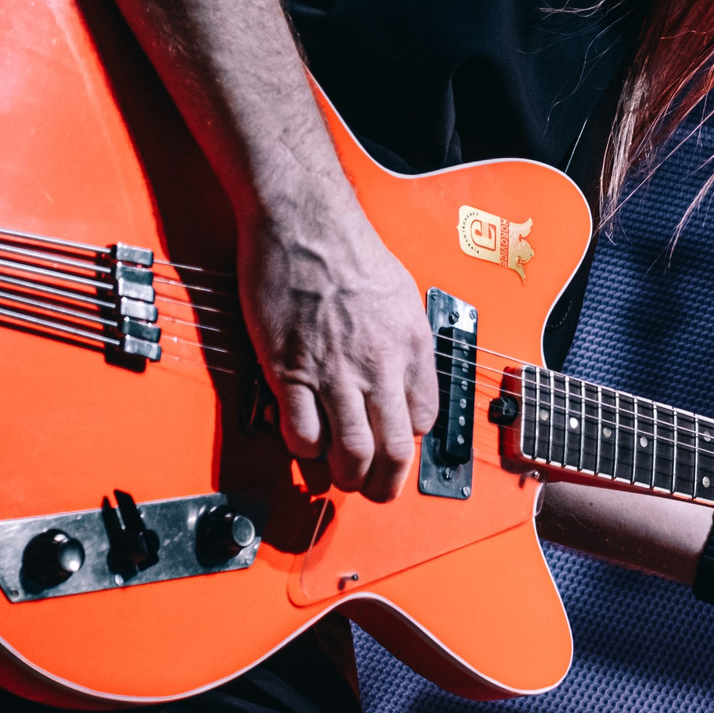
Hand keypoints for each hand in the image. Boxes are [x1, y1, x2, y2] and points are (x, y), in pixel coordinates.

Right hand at [239, 182, 435, 500]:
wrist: (305, 222)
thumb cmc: (349, 250)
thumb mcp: (403, 296)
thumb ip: (407, 342)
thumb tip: (407, 379)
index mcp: (411, 347)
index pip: (424, 419)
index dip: (409, 439)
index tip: (395, 441)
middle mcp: (379, 365)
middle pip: (393, 450)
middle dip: (385, 483)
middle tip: (373, 490)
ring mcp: (334, 372)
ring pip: (349, 452)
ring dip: (344, 476)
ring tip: (336, 477)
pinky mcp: (289, 369)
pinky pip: (300, 431)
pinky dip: (303, 448)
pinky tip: (302, 442)